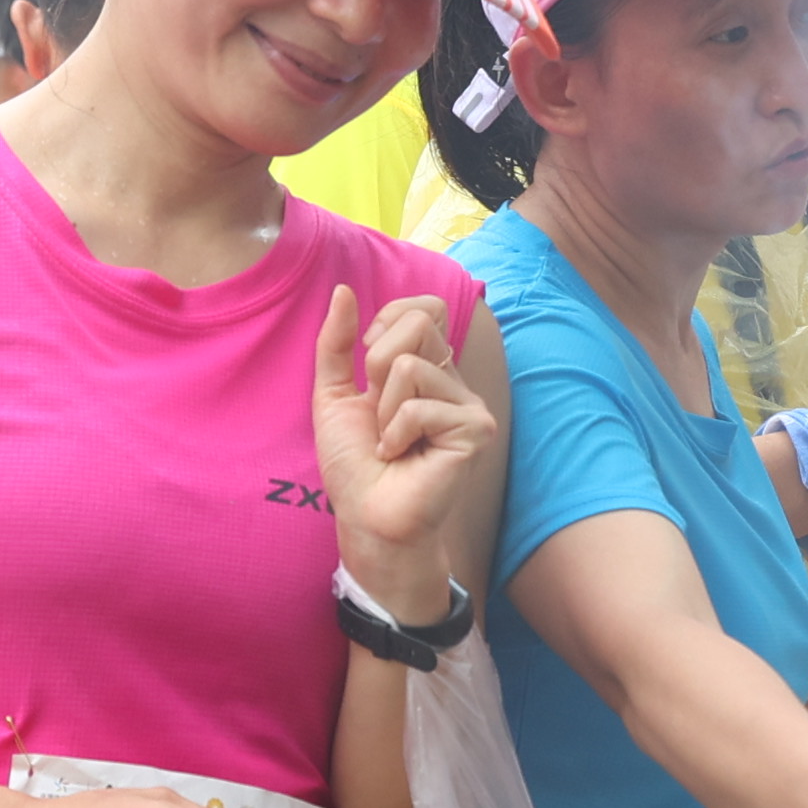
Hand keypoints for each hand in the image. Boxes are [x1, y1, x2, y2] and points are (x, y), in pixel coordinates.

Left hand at [313, 284, 493, 603]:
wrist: (366, 518)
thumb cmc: (354, 464)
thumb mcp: (333, 393)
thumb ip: (337, 343)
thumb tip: (344, 289)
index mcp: (427, 367)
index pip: (423, 307)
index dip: (387, 321)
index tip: (367, 363)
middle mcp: (452, 380)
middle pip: (419, 322)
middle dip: (378, 365)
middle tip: (379, 412)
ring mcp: (468, 404)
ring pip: (412, 366)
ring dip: (384, 410)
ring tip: (390, 442)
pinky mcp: (474, 429)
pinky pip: (420, 405)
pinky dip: (396, 432)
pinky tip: (402, 457)